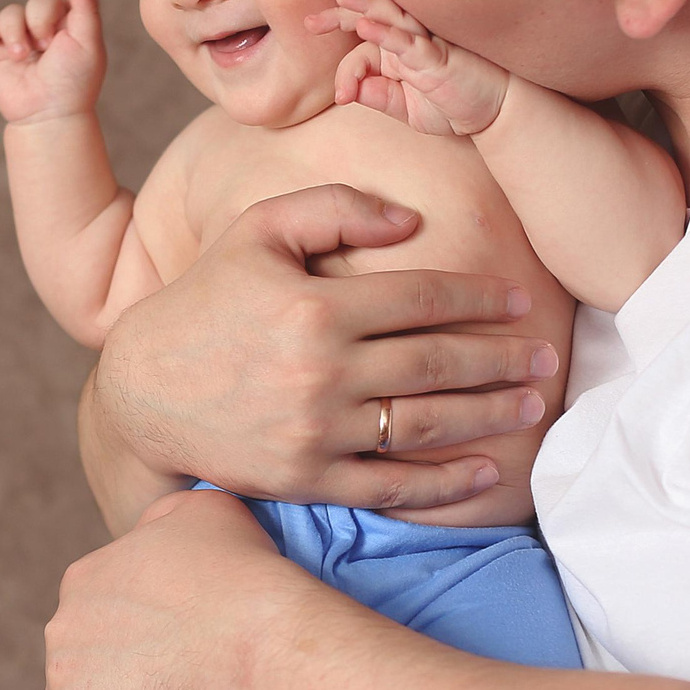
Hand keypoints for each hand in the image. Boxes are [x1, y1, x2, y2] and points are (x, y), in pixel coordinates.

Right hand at [0, 0, 105, 123]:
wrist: (47, 116)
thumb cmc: (73, 83)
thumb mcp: (87, 44)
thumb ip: (87, 9)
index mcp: (71, 25)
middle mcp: (44, 29)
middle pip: (38, 0)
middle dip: (40, 18)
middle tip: (45, 46)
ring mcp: (17, 40)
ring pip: (8, 13)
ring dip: (14, 30)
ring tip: (21, 56)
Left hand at [44, 487, 309, 689]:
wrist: (254, 642)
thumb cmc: (239, 574)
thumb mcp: (202, 509)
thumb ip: (163, 521)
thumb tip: (156, 534)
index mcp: (85, 577)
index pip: (96, 607)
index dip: (134, 624)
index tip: (172, 637)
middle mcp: (62, 626)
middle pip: (80, 654)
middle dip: (115, 666)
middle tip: (170, 677)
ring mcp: (64, 682)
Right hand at [89, 184, 558, 515]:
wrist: (143, 392)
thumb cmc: (206, 298)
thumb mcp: (256, 230)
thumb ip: (333, 205)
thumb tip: (410, 221)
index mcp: (315, 303)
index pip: (423, 296)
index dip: (480, 297)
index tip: (518, 300)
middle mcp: (321, 369)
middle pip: (437, 362)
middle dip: (502, 358)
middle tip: (546, 355)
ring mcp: (315, 431)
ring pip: (426, 423)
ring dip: (490, 415)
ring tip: (531, 404)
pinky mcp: (306, 479)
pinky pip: (393, 485)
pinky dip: (446, 482)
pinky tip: (486, 471)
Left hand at [311, 0, 510, 137]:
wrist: (499, 110)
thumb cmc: (456, 104)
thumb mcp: (409, 109)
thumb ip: (380, 98)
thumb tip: (351, 91)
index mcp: (398, 53)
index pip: (361, 49)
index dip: (345, 71)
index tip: (341, 97)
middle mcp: (410, 41)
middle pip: (372, 16)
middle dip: (340, 14)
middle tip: (311, 22)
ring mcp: (426, 44)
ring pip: (391, 16)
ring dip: (365, 6)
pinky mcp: (439, 56)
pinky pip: (409, 41)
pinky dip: (387, 33)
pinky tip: (367, 26)